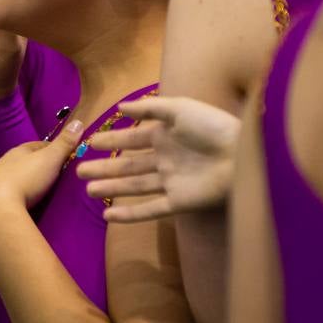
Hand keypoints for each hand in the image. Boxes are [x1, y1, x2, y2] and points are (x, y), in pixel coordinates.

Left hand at [0, 118, 85, 219]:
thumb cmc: (26, 178)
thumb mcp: (49, 158)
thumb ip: (64, 143)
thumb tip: (77, 122)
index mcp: (18, 151)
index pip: (38, 145)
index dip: (54, 149)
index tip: (67, 156)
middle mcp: (5, 162)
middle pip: (28, 161)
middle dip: (42, 166)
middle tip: (60, 175)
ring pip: (19, 177)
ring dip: (31, 182)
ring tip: (47, 191)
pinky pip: (13, 194)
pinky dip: (23, 195)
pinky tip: (30, 203)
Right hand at [78, 96, 240, 223]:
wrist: (243, 154)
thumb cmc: (213, 126)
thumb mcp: (179, 108)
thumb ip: (149, 107)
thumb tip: (119, 107)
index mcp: (165, 136)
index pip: (131, 139)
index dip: (111, 140)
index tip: (89, 142)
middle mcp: (165, 159)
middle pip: (128, 166)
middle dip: (104, 168)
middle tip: (79, 171)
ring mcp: (171, 182)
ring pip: (134, 187)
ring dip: (111, 189)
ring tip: (87, 190)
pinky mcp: (180, 202)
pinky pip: (150, 209)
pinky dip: (129, 214)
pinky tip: (109, 216)